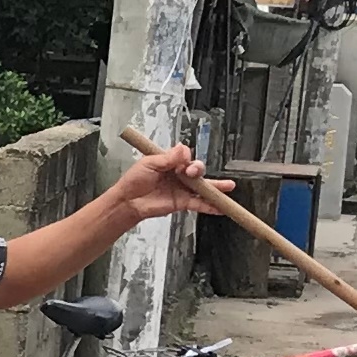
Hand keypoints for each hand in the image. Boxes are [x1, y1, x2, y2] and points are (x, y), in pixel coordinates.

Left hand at [110, 145, 229, 223]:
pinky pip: (199, 203)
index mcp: (171, 163)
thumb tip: (182, 148)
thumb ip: (168, 158)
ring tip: (229, 187)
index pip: (186, 157)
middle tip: (192, 172)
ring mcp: (182, 189)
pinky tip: (221, 207)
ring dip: (216, 187)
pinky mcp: (182, 202)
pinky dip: (210, 206)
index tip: (183, 162)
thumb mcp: (149, 163)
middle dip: (198, 169)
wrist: (128, 201)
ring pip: (203, 187)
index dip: (187, 159)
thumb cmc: (134, 181)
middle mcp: (179, 175)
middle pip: (197, 170)